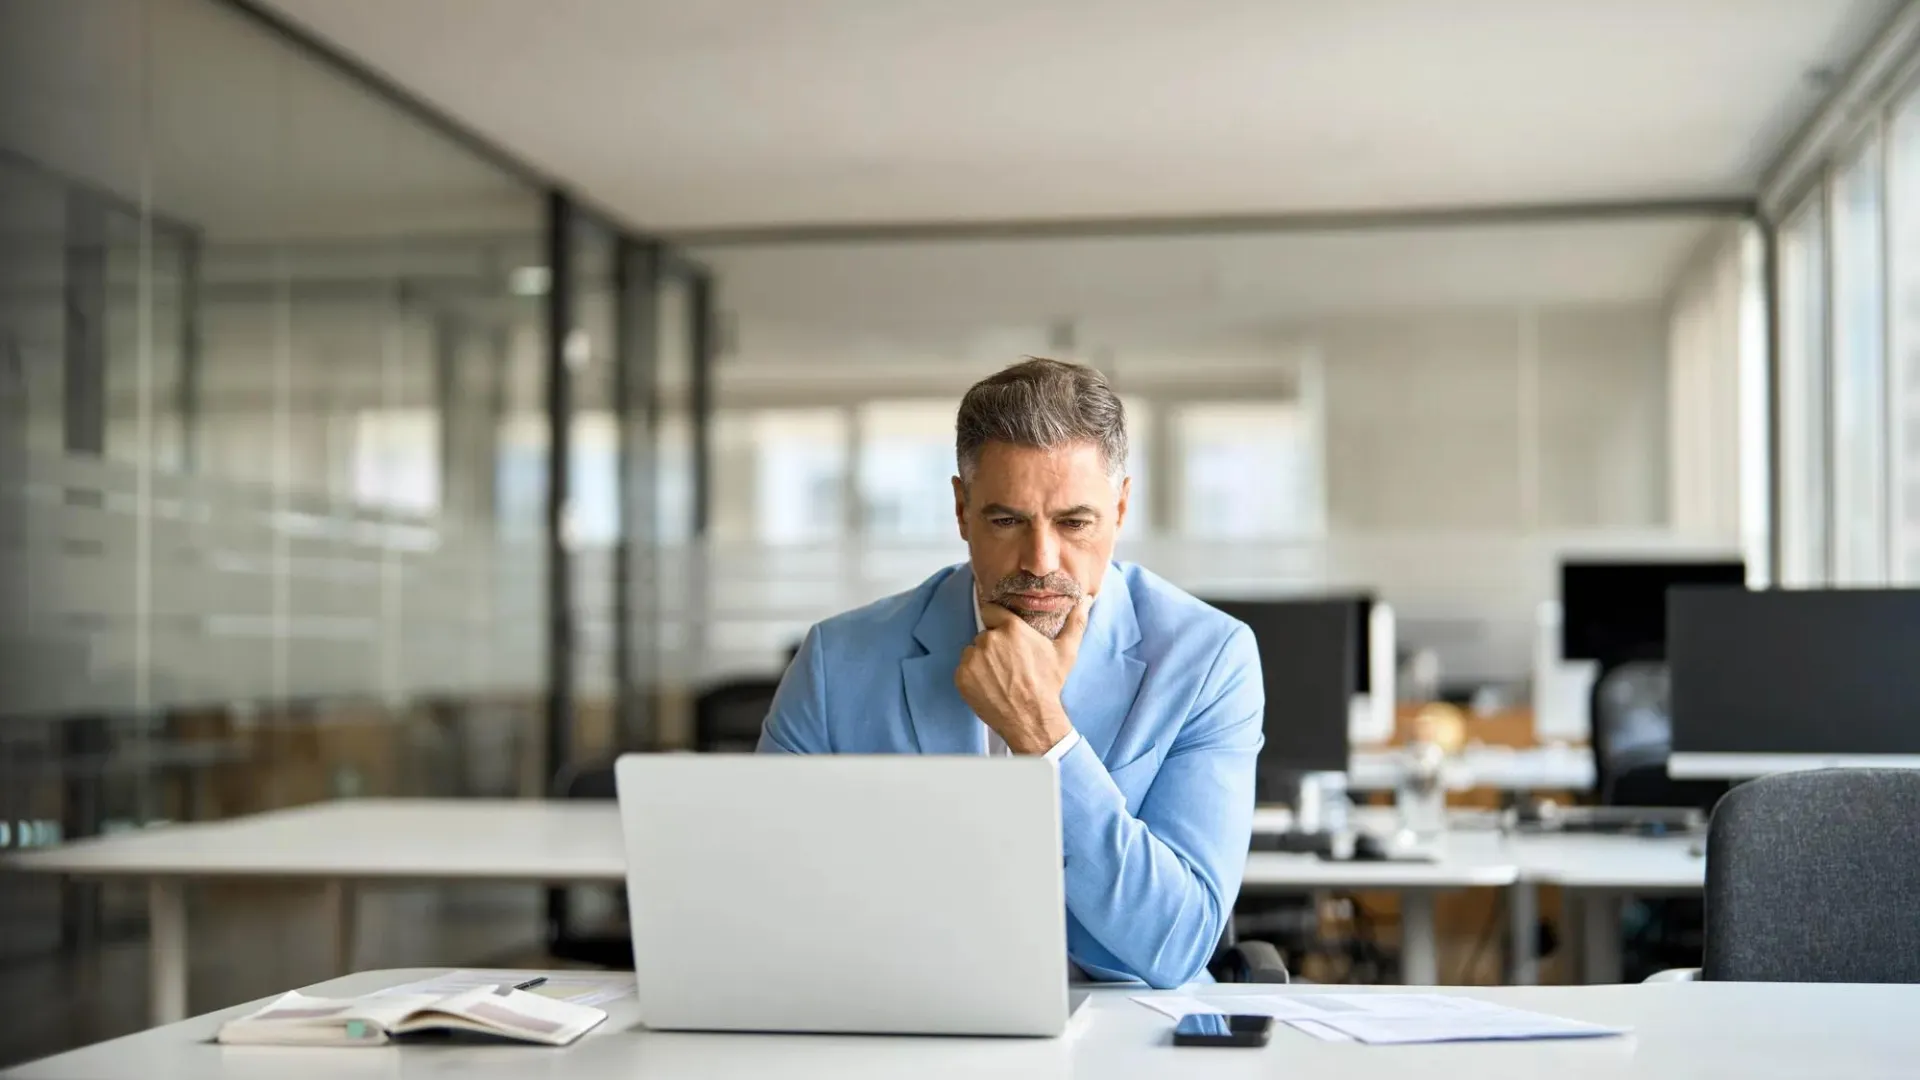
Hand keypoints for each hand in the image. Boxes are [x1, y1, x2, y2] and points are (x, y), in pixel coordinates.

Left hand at [954, 595, 1091, 754]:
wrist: (1031, 719)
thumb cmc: (1048, 685)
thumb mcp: (1066, 652)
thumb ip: (1075, 622)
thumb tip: (1086, 600)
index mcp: (1012, 628)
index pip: (991, 611)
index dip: (998, 621)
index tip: (1004, 633)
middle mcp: (990, 639)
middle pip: (985, 634)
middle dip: (994, 645)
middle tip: (1009, 663)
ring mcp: (973, 658)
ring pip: (973, 651)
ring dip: (982, 660)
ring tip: (1000, 676)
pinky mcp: (962, 676)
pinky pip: (964, 668)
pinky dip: (973, 676)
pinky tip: (989, 686)